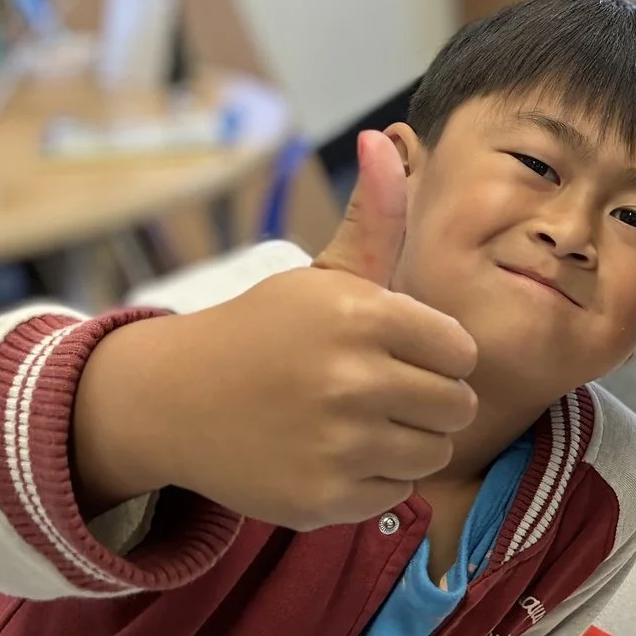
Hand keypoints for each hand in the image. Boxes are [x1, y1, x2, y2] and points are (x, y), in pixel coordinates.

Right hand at [71, 130, 480, 528]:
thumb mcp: (321, 276)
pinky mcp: (326, 498)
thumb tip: (387, 137)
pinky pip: (396, 495)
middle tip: (377, 390)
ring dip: (406, 442)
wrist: (174, 401)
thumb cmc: (265, 333)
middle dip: (427, 399)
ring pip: (433, 454)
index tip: (397, 351)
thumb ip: (373, 219)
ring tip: (356, 422)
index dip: (435, 353)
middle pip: (456, 406)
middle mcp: (354, 380)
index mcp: (361, 316)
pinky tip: (331, 455)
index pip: (460, 351)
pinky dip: (372, 482)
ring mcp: (340, 444)